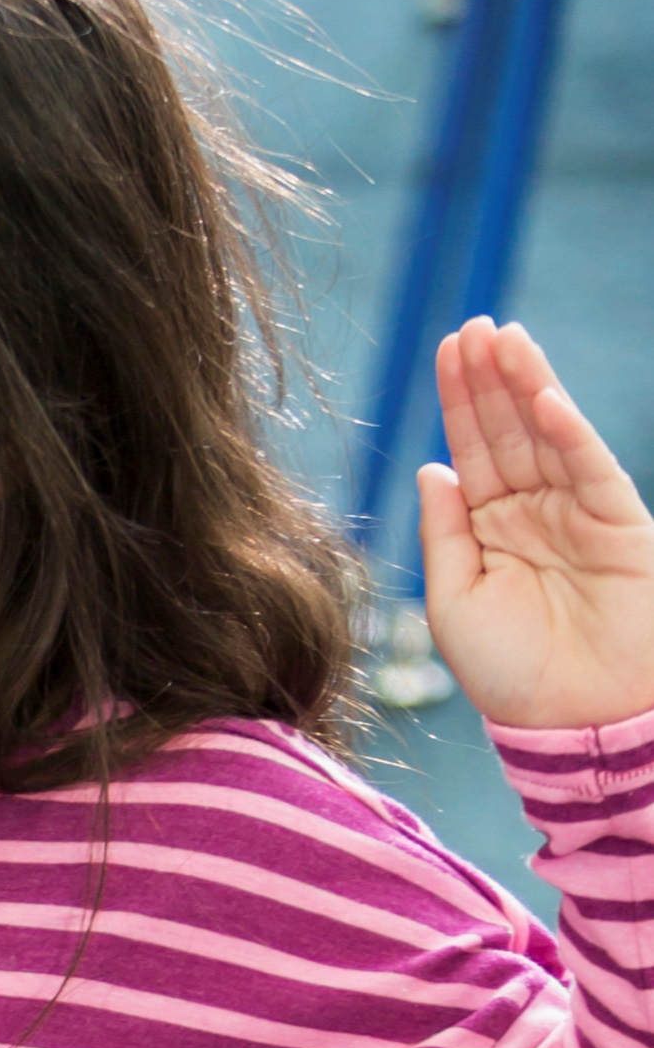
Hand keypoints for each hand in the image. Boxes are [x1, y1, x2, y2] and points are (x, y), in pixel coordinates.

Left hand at [418, 319, 653, 734]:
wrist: (576, 721)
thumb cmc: (511, 676)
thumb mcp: (454, 604)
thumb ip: (444, 535)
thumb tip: (430, 468)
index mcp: (489, 531)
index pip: (471, 453)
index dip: (459, 402)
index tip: (446, 350)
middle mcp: (532, 513)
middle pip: (506, 431)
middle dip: (489, 379)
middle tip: (470, 326)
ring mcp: (576, 512)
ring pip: (547, 435)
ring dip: (527, 384)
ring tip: (504, 337)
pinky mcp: (618, 521)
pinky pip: (589, 465)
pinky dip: (567, 430)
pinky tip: (542, 397)